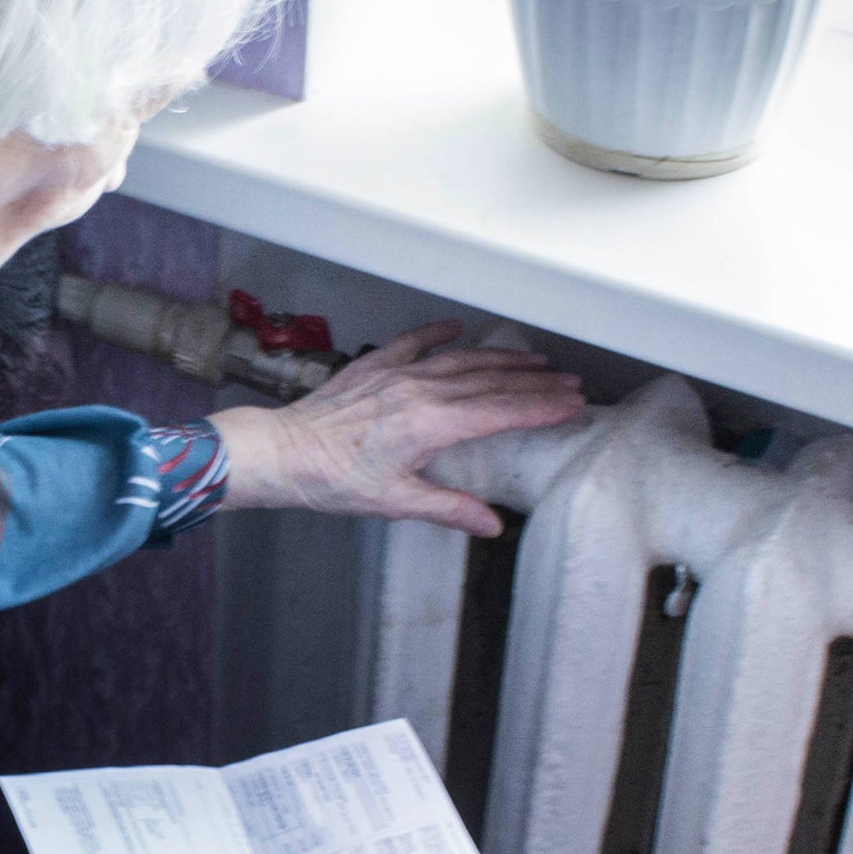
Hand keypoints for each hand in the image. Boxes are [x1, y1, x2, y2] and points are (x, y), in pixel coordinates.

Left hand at [210, 323, 584, 535]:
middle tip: (569, 382)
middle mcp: (419, 391)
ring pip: (461, 360)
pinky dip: (437, 333)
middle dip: (535, 382)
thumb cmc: (332, 480)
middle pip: (491, 382)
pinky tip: (457, 328)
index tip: (570, 404)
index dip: (540, 407)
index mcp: (430, 424)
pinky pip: (412, 342)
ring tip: (533, 360)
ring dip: (501, 359)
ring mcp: (395, 374)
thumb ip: (448, 508)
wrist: (281, 452)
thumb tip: (491, 525)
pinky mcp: (371, 366)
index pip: (501, 412)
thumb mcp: (395, 502)